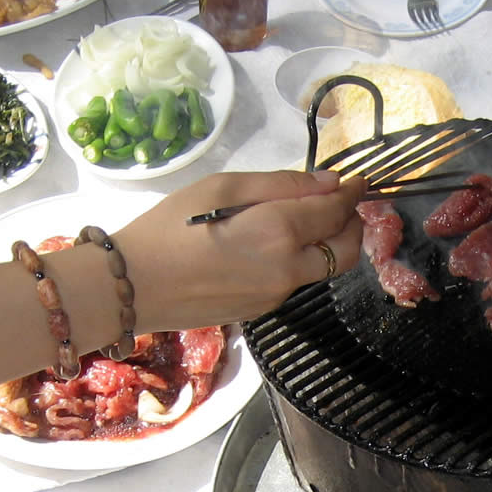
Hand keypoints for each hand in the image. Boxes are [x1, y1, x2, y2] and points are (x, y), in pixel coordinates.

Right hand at [118, 169, 365, 331]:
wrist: (133, 287)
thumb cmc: (168, 227)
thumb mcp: (221, 187)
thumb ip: (281, 184)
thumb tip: (329, 182)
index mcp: (278, 232)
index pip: (336, 210)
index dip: (353, 193)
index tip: (358, 180)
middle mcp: (288, 270)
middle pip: (346, 250)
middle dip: (352, 224)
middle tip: (342, 203)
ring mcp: (278, 296)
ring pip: (323, 269)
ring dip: (329, 244)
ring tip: (310, 219)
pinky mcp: (264, 311)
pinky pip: (296, 282)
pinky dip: (301, 260)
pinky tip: (274, 244)